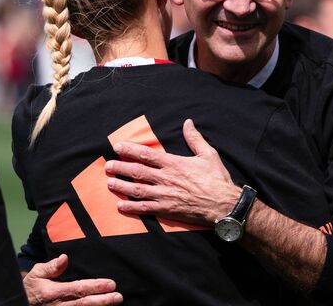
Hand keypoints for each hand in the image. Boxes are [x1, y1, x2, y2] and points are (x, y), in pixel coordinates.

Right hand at [24, 254, 122, 305]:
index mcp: (53, 292)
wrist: (20, 303)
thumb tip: (65, 258)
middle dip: (103, 301)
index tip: (110, 284)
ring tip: (114, 304)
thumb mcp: (36, 274)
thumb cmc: (31, 288)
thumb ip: (51, 266)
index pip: (78, 289)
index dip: (95, 287)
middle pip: (84, 304)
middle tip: (118, 296)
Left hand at [105, 119, 239, 224]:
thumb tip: (188, 122)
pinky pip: (145, 208)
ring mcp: (164, 195)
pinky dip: (131, 207)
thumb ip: (194, 139)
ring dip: (121, 186)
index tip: (117, 147)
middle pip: (137, 171)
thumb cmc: (217, 179)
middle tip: (108, 166)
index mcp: (173, 163)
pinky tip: (121, 205)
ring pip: (137, 189)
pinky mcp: (166, 210)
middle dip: (120, 167)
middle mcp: (165, 178)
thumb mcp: (208, 154)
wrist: (224, 205)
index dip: (130, 150)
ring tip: (110, 183)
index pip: (146, 154)